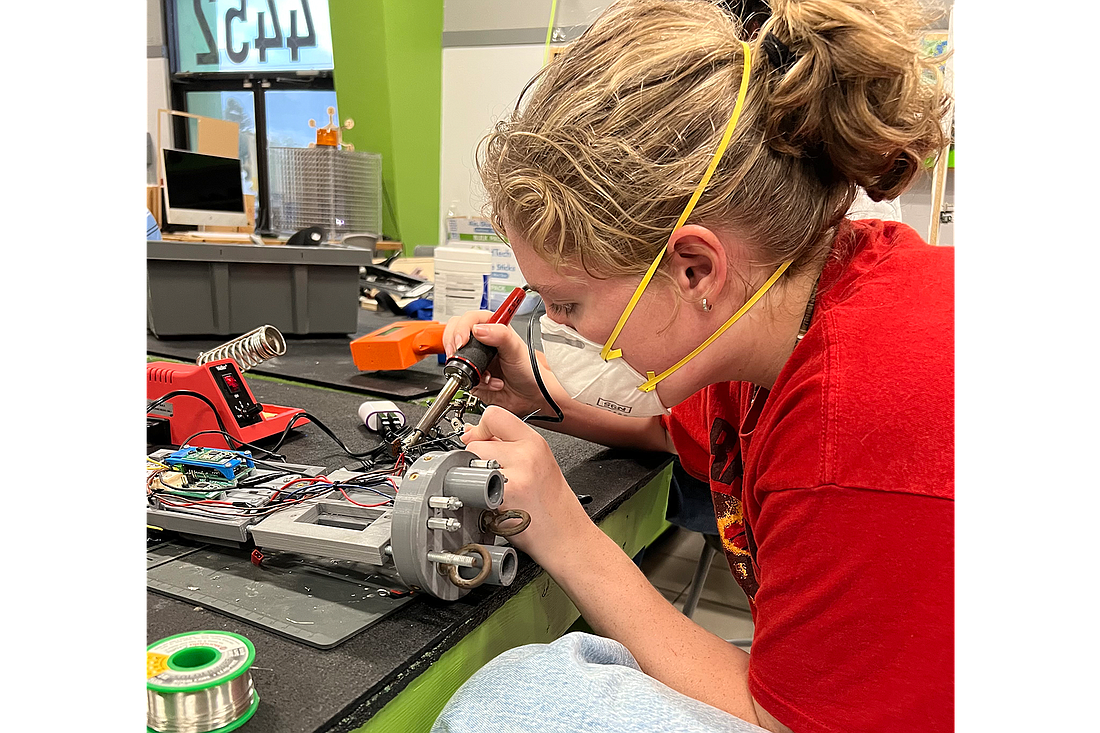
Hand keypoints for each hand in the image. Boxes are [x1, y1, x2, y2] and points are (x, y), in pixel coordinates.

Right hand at [443, 310, 558, 417]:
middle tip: (458, 354)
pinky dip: (476, 383)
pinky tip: (491, 383)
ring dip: (469, 369)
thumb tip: (479, 329)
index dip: (461, 328)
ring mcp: (474, 360)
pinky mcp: (471, 377)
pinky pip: (462, 378)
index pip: (469, 319)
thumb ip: (500, 335)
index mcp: (492, 328)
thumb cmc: (529, 370)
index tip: (462, 340)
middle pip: (454, 334)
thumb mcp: (516, 349)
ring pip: (454, 358)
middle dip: (454, 346)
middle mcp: (481, 342)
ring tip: (487, 374)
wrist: (530, 396)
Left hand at [461, 406, 591, 558]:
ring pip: (472, 465)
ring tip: (493, 491)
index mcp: (535, 442)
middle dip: (476, 460)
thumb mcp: (537, 463)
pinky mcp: (506, 496)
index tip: (478, 441)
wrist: (567, 536)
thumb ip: (505, 444)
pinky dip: (476, 497)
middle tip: (492, 478)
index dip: (480, 428)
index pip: (494, 415)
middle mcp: (527, 454)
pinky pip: (474, 487)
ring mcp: (517, 475)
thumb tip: (472, 432)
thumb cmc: (553, 505)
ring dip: (474, 479)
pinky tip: (493, 505)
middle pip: (477, 442)